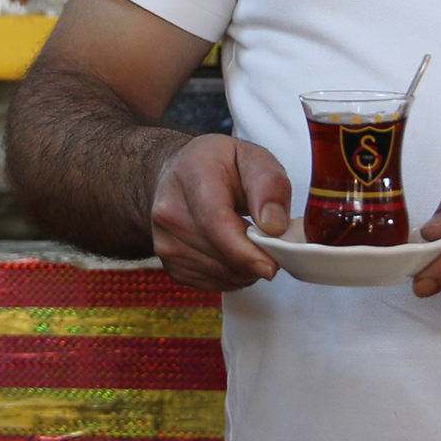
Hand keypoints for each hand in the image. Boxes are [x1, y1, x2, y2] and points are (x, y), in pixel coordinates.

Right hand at [150, 133, 290, 291]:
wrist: (177, 175)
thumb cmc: (215, 165)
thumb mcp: (252, 157)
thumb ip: (269, 185)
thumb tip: (274, 225)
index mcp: (191, 177)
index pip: (216, 223)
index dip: (246, 250)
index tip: (273, 264)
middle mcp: (170, 213)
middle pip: (220, 254)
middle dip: (256, 257)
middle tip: (275, 242)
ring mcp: (165, 242)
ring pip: (220, 273)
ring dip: (247, 268)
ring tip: (254, 242)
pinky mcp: (171, 266)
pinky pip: (213, 283)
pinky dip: (234, 274)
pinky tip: (236, 252)